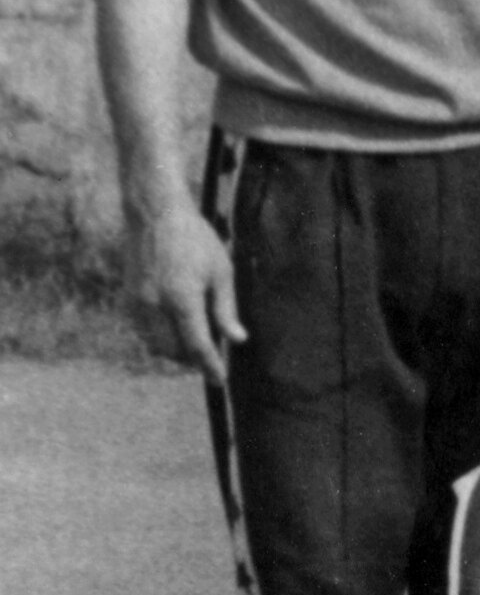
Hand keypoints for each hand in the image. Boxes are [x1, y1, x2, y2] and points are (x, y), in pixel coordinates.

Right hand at [125, 203, 244, 381]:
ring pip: (155, 345)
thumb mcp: (221, 272)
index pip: (197, 346)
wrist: (156, 214)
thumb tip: (236, 340)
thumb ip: (226, 310)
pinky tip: (174, 328)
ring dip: (174, 351)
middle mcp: (155, 305)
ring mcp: (137, 303)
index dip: (210, 366)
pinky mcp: (128, 299)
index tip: (219, 380)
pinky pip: (143, 332)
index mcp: (182, 299)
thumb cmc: (195, 239)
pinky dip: (159, 338)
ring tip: (194, 341)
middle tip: (211, 355)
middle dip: (192, 360)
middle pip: (173, 351)